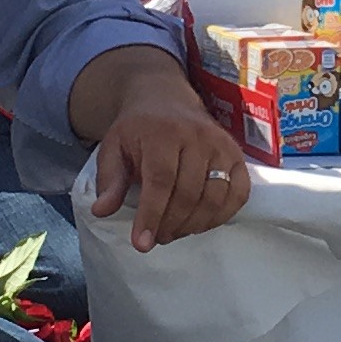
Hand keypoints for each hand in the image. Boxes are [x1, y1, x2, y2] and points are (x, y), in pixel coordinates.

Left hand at [89, 80, 251, 252]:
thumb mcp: (113, 148)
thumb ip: (109, 180)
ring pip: (214, 197)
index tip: (141, 243)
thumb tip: (102, 211)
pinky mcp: (238, 155)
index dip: (152, 214)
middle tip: (156, 238)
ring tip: (173, 232)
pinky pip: (238, 193)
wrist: (165, 98)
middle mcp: (197, 136)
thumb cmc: (138, 129)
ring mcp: (222, 145)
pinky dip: (221, 215)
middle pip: (188, 193)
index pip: (161, 179)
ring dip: (193, 224)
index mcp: (162, 132)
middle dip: (170, 224)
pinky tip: (200, 223)